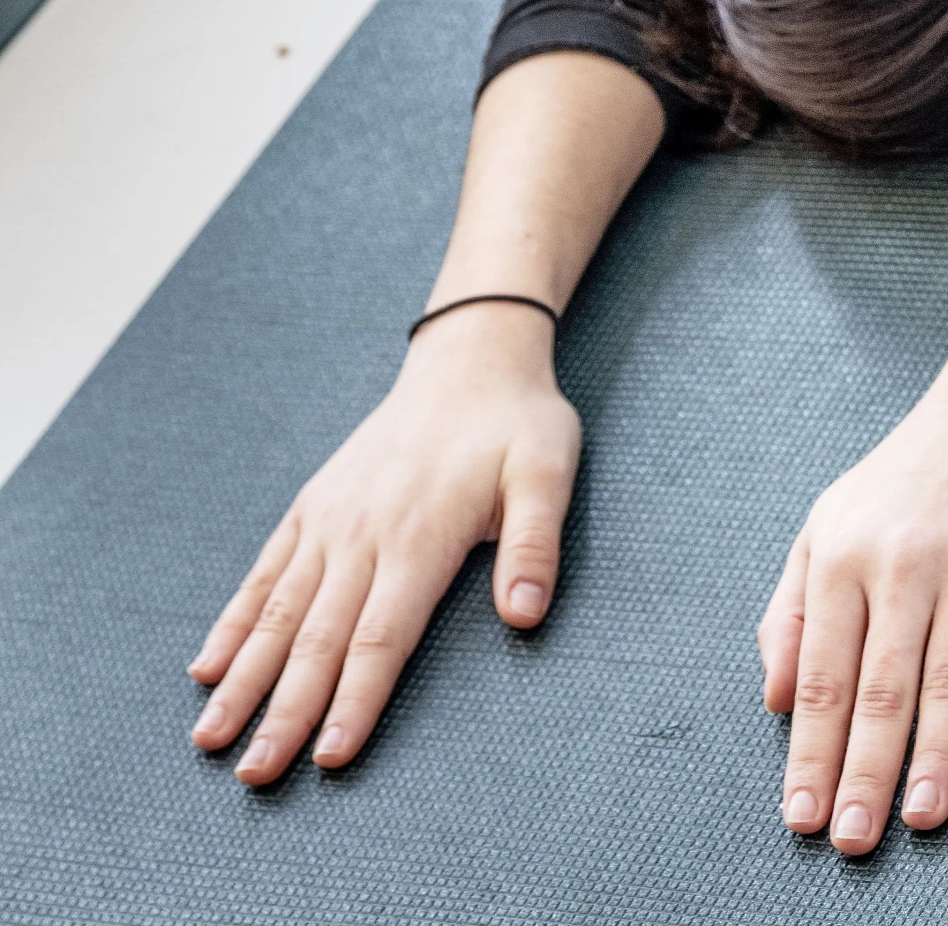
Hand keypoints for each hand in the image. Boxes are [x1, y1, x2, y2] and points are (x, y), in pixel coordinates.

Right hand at [189, 304, 579, 780]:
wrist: (469, 362)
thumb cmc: (518, 425)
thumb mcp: (549, 473)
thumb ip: (535, 546)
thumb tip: (523, 615)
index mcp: (420, 537)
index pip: (380, 638)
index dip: (354, 701)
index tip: (329, 758)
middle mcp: (361, 535)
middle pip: (317, 640)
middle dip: (284, 712)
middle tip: (254, 775)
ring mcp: (328, 522)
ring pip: (277, 614)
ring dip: (244, 680)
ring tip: (209, 738)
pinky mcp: (311, 509)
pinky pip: (263, 574)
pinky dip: (233, 623)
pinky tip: (208, 668)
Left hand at [760, 397, 947, 854]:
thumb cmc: (903, 481)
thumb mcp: (823, 528)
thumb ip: (791, 614)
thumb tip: (776, 700)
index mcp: (841, 561)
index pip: (822, 678)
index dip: (811, 753)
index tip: (801, 816)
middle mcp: (903, 566)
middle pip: (881, 690)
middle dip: (864, 773)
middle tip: (853, 839)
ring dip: (933, 755)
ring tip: (919, 816)